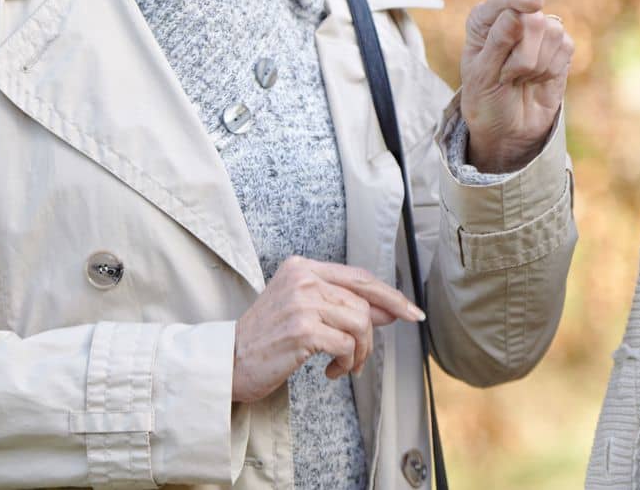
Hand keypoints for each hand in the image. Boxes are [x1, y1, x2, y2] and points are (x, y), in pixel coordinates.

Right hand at [231, 257, 423, 402]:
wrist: (228, 361)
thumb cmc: (265, 339)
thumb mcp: (302, 310)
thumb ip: (341, 305)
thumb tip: (388, 309)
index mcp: (303, 267)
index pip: (359, 277)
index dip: (390, 295)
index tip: (412, 312)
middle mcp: (303, 278)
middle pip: (363, 303)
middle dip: (372, 335)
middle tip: (363, 358)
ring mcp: (302, 302)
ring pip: (360, 324)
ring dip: (358, 353)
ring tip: (343, 365)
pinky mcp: (302, 329)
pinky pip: (346, 345)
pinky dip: (346, 363)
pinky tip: (331, 371)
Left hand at [459, 0, 573, 172]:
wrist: (507, 130)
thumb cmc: (486, 100)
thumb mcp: (482, 76)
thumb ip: (497, 43)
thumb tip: (517, 14)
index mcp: (484, 21)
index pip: (503, 1)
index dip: (519, 0)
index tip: (534, 5)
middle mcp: (512, 19)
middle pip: (533, 20)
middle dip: (524, 56)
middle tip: (507, 75)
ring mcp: (538, 32)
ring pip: (553, 32)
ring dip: (536, 66)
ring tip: (520, 79)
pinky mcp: (559, 46)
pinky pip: (566, 46)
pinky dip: (551, 70)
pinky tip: (537, 80)